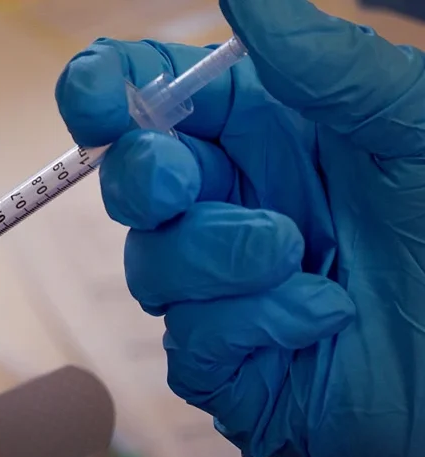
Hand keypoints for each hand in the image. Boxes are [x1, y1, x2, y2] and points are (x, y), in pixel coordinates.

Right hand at [55, 0, 424, 456]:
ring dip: (216, 257)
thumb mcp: (409, 132)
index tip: (94, 98)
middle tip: (178, 182)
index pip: (152, 99)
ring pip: (151, 264)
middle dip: (139, 178)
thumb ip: (324, 64)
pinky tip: (319, 316)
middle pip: (128, 180)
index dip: (104, 90)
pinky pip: (187, 341)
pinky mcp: (225, 361)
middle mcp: (227, 205)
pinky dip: (250, 324)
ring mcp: (219, 287)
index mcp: (260, 136)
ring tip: (300, 259)